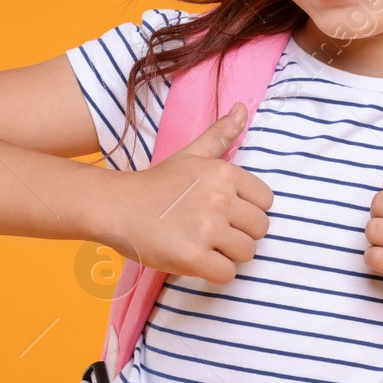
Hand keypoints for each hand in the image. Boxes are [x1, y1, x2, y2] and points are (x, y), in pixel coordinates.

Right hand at [103, 102, 273, 282]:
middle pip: (260, 229)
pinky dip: (215, 272)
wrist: (116, 207)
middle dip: (240, 233)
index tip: (225, 211)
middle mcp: (220, 199)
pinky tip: (197, 259)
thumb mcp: (192, 154)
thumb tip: (244, 107)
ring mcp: (207, 229)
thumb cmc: (158, 183)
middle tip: (213, 231)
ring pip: (247, 253)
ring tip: (204, 244)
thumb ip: (221, 134)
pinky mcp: (193, 258)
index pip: (266, 201)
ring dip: (228, 254)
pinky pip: (228, 274)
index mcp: (225, 173)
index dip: (248, 209)